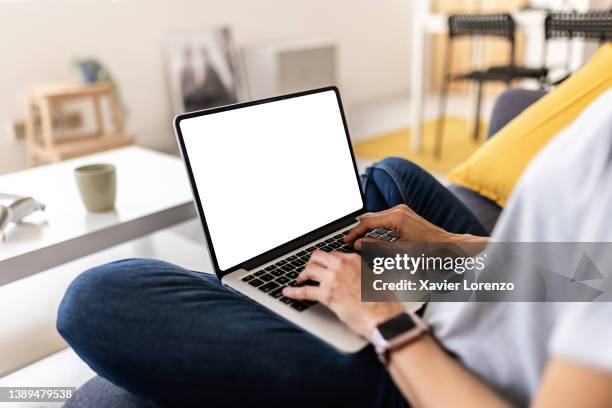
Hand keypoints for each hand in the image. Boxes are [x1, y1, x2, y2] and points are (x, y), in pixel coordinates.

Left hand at [282, 250, 404, 339]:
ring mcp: (333, 279)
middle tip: (308, 271)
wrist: (384, 317)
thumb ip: (363, 275)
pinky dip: (293, 292)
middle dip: (310, 263)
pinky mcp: (327, 295)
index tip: (322, 266)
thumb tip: (357, 280)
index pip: (333, 255)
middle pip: (317, 257)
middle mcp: (342, 265)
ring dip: (301, 275)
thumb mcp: (376, 280)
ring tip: (299, 281)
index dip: (325, 261)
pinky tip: (288, 292)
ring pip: (309, 270)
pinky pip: (304, 291)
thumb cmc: (384, 303)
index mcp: (355, 260)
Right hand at [344, 204, 455, 249]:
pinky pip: (384, 219)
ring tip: (356, 241)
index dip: (354, 232)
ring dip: (367, 229)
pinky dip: (376, 228)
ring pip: (377, 218)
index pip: (367, 222)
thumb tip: (358, 244)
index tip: (346, 241)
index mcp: (396, 216)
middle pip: (370, 218)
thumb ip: (376, 247)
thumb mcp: (399, 252)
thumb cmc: (429, 251)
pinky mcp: (405, 215)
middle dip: (358, 230)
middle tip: (348, 242)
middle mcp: (398, 209)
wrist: (449, 247)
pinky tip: (370, 236)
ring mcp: (402, 211)